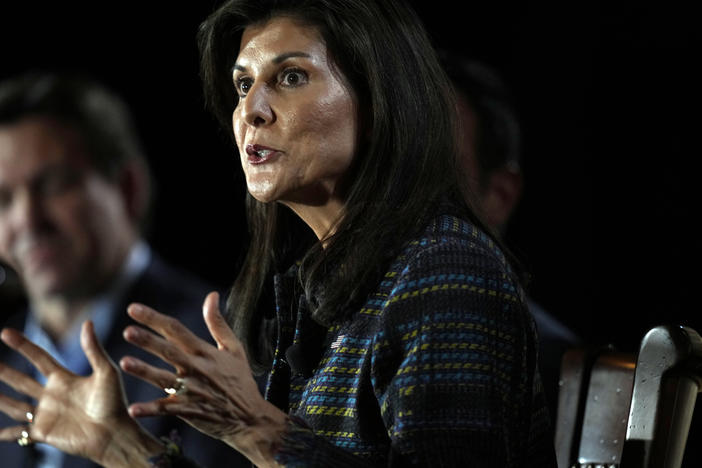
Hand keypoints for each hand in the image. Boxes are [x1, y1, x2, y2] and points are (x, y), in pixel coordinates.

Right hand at [0, 322, 162, 466]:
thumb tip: (87, 322)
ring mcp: (46, 414)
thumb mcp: (106, 372)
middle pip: (21, 380)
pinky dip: (6, 434)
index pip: (39, 357)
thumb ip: (93, 349)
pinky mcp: (43, 433)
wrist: (115, 433)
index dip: (23, 345)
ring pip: (15, 404)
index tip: (5, 332)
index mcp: (64, 379)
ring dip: (0, 399)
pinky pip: (19, 433)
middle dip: (4, 371)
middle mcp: (52, 395)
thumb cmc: (114, 403)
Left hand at [120, 292, 287, 465]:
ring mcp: (192, 391)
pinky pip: (166, 410)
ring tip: (124, 363)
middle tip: (128, 331)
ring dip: (144, 371)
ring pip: (163, 379)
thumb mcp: (234, 348)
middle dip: (148, 341)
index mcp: (205, 352)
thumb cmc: (240, 380)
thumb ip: (218, 323)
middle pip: (169, 352)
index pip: (177, 330)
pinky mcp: (188, 411)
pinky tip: (133, 409)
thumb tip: (212, 295)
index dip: (155, 319)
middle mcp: (197, 369)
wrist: (249, 417)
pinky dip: (150, 410)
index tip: (133, 308)